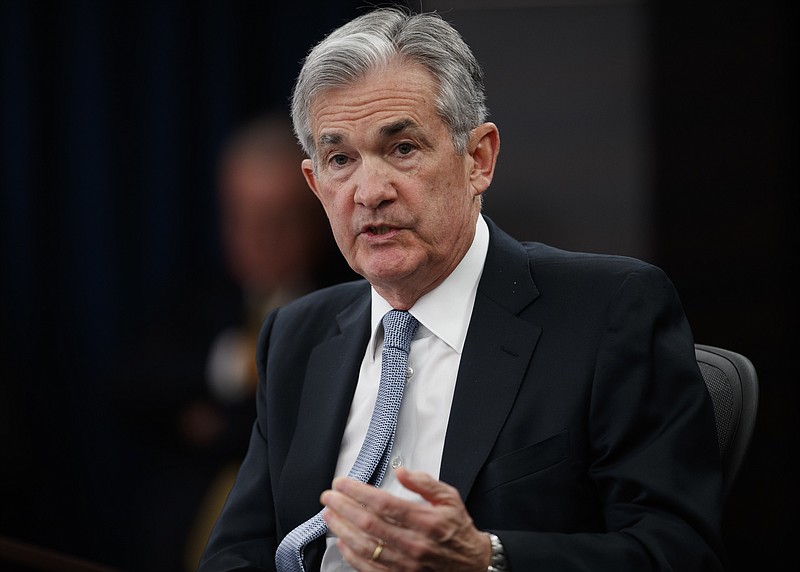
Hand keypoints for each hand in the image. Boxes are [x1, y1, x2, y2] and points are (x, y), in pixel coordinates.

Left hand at [320, 467, 490, 570]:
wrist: (472, 565)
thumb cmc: (457, 530)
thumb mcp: (449, 498)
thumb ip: (424, 482)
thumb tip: (400, 471)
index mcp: (426, 520)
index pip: (383, 503)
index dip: (358, 491)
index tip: (342, 482)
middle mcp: (414, 543)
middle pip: (368, 524)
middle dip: (343, 507)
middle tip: (329, 496)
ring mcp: (406, 564)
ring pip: (364, 547)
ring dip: (342, 529)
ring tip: (330, 515)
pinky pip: (368, 568)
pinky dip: (351, 555)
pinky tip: (342, 542)